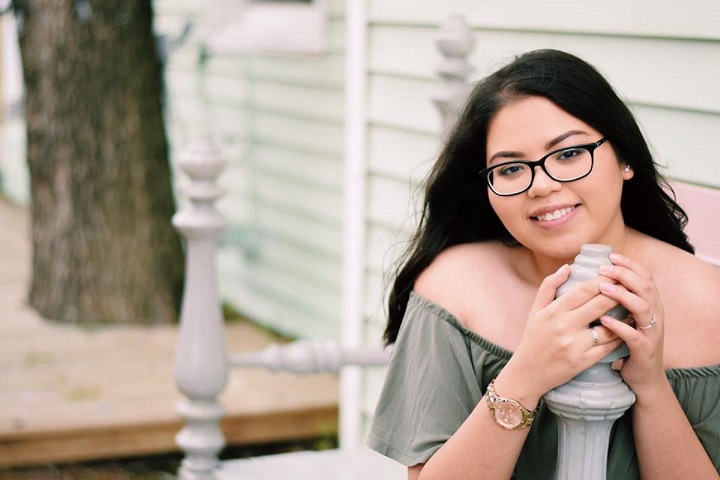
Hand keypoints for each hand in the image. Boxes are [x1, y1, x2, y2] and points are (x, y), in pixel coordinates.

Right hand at [499, 263, 624, 405]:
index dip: (603, 280)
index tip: (615, 274)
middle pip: (599, 305)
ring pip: (608, 327)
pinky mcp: (583, 361)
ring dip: (623, 317)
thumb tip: (567, 267)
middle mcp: (565, 326)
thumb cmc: (532, 339)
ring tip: (632, 309)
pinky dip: (619, 337)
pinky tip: (625, 330)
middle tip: (629, 287)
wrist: (527, 373)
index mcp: (553, 311)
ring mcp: (575, 345)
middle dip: (618, 294)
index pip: (584, 290)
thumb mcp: (535, 310)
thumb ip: (549, 286)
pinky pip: (608, 347)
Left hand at [597, 253, 665, 396]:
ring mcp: (651, 332)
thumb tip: (600, 279)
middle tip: (603, 268)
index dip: (630, 265)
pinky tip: (603, 320)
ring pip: (642, 307)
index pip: (644, 277)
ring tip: (602, 287)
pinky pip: (633, 335)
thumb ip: (620, 301)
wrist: (643, 378)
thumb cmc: (629, 344)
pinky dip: (619, 326)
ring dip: (622, 295)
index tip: (611, 256)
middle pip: (644, 287)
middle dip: (624, 274)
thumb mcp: (628, 318)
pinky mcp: (644, 350)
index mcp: (650, 305)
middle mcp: (654, 315)